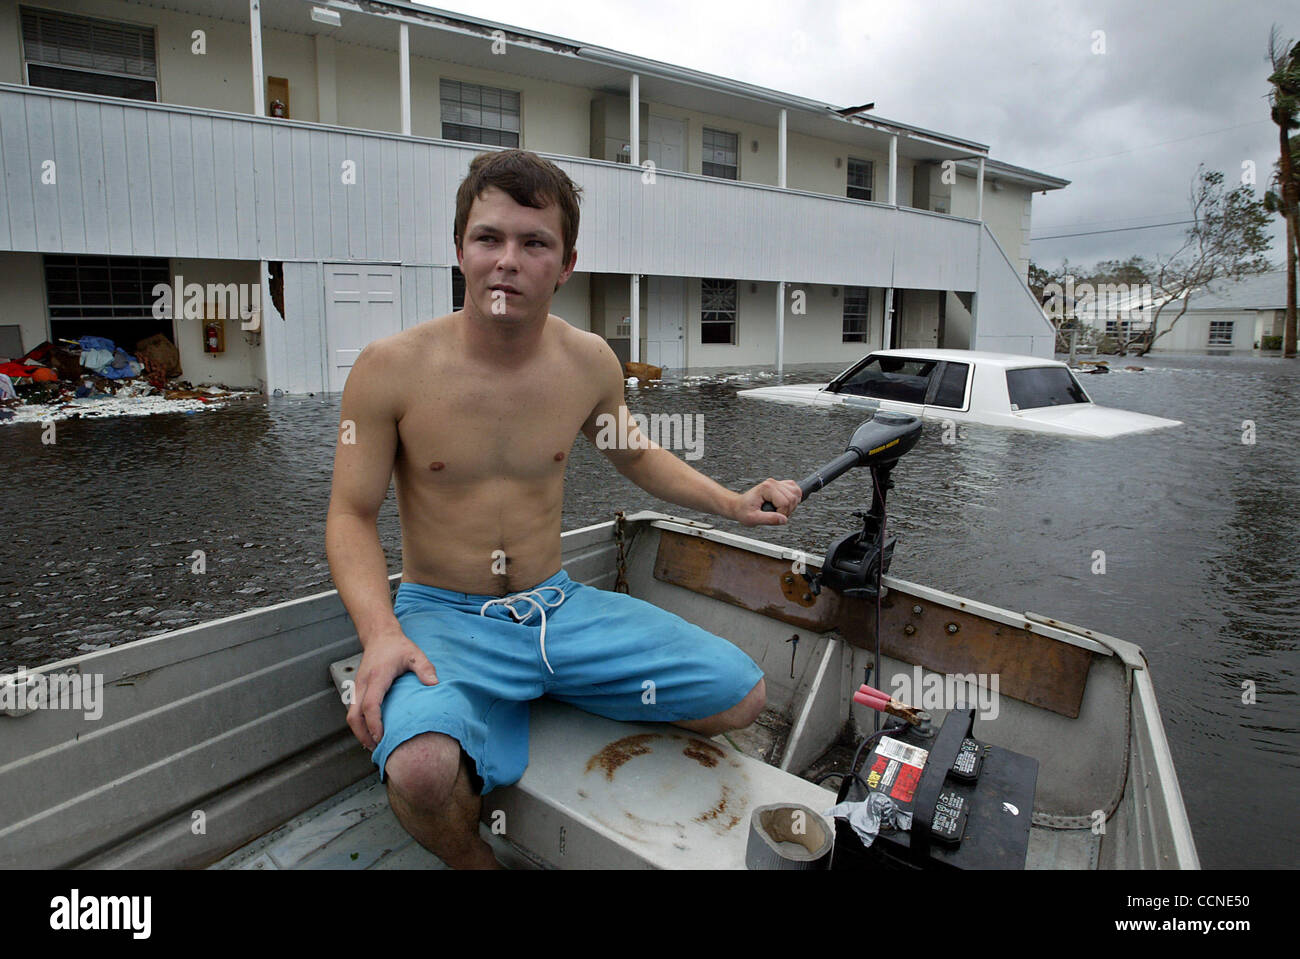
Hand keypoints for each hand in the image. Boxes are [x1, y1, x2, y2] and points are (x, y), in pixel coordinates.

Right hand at [347, 629, 438, 750]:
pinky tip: (370, 732)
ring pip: (351, 715)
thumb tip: (434, 684)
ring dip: (359, 732)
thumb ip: (425, 668)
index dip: (374, 724)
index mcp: (377, 676)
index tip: (381, 738)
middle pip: (354, 716)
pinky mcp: (357, 689)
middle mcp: (363, 683)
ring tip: (373, 745)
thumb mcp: (415, 654)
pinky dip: (359, 724)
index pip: (370, 705)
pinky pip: (353, 710)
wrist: (380, 636)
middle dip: (363, 735)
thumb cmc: (397, 646)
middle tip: (376, 748)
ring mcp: (357, 686)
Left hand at [733, 478, 801, 525]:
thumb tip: (783, 519)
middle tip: (777, 515)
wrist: (739, 506)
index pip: (785, 502)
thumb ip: (769, 519)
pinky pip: (795, 489)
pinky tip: (785, 504)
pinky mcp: (781, 485)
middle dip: (787, 510)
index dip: (782, 514)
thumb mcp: (753, 518)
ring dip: (792, 505)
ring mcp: (777, 483)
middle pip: (792, 498)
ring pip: (797, 493)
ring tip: (780, 510)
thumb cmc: (743, 510)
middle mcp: (772, 483)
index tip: (774, 517)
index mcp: (766, 488)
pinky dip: (794, 498)